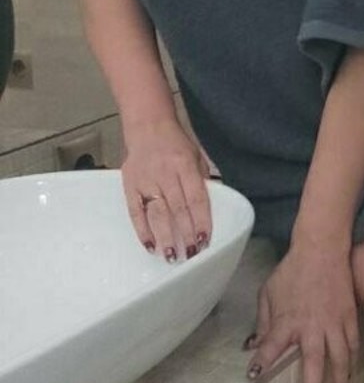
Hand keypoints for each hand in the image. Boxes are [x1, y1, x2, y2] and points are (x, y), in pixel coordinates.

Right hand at [120, 116, 213, 261]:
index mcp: (184, 165)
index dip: (201, 220)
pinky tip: (150, 245)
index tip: (205, 239)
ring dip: (164, 236)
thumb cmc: (176, 143)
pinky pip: (135, 212)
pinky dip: (142, 230)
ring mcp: (145, 181)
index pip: (196, 198)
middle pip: (177, 208)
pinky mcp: (129, 186)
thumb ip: (203, 179)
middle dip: (184, 233)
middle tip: (190, 254)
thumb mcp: (196, 155)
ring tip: (171, 256)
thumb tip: (213, 205)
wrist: (147, 126)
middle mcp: (164, 174)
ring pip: (156, 213)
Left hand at [243, 243, 361, 382]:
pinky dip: (352, 362)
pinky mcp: (350, 316)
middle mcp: (312, 326)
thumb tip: (253, 346)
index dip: (261, 364)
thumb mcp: (268, 292)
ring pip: (340, 360)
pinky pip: (353, 345)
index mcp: (287, 320)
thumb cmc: (292, 271)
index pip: (270, 348)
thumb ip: (262, 321)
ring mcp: (334, 323)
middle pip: (314, 365)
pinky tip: (350, 374)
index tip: (253, 378)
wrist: (322, 249)